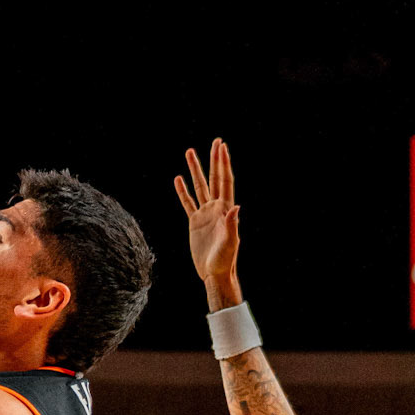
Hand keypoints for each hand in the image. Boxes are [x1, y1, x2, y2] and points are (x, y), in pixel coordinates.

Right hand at [175, 139, 240, 305]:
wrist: (215, 273)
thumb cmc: (225, 260)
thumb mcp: (230, 243)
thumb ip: (232, 224)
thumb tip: (235, 206)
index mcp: (225, 209)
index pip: (224, 181)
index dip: (223, 163)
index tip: (221, 147)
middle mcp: (216, 208)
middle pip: (214, 178)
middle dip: (214, 160)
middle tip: (215, 141)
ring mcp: (205, 214)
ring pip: (199, 187)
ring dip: (195, 170)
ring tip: (190, 152)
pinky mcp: (195, 223)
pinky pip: (187, 203)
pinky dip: (183, 191)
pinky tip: (178, 179)